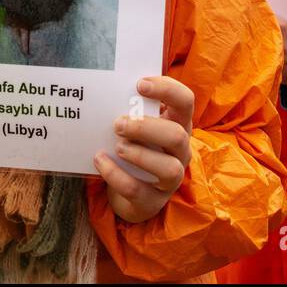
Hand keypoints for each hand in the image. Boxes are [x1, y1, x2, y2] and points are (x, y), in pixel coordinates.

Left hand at [94, 76, 193, 223]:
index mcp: (179, 125)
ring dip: (140, 155)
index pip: (185, 101)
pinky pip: (137, 189)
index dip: (167, 89)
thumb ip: (134, 109)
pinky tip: (100, 161)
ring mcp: (171, 179)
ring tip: (117, 146)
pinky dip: (115, 175)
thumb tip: (110, 85)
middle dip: (147, 127)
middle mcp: (181, 152)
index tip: (139, 85)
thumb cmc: (137, 147)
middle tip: (119, 124)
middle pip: (178, 136)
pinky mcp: (152, 201)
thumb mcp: (140, 127)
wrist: (131, 193)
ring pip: (169, 168)